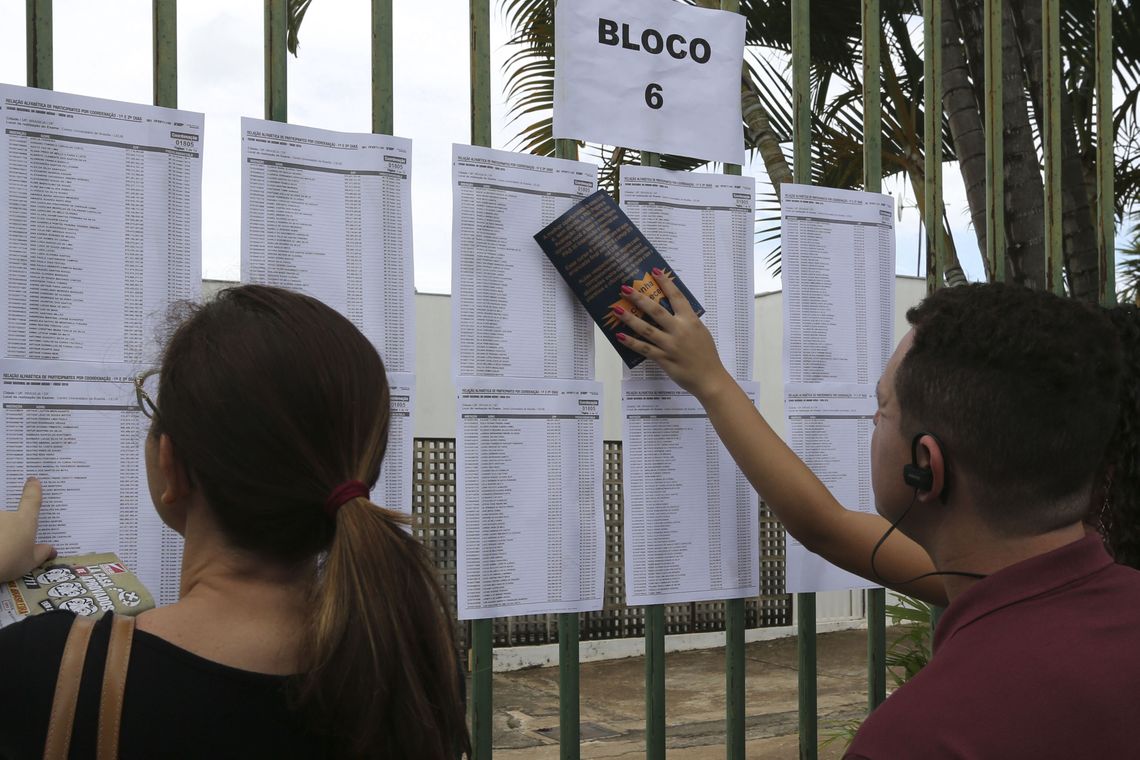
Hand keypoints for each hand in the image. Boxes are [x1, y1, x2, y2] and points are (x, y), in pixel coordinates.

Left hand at [0, 478, 55, 582]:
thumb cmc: (8, 562)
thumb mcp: (29, 562)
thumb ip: (41, 553)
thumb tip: (52, 550)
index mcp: (25, 519)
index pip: (32, 498)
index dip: (33, 488)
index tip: (33, 480)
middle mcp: (7, 513)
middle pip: (8, 501)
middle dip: (9, 499)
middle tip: (10, 499)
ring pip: (0, 510)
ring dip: (3, 515)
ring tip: (4, 528)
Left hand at [612, 269, 734, 400]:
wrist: (709, 378)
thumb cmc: (706, 354)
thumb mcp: (701, 332)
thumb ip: (687, 321)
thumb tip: (671, 311)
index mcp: (691, 321)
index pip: (677, 297)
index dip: (666, 283)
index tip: (655, 271)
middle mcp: (679, 330)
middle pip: (656, 311)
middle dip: (639, 298)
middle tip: (625, 289)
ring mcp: (670, 345)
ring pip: (646, 329)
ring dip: (630, 319)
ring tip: (617, 310)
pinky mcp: (664, 359)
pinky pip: (644, 349)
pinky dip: (631, 342)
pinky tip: (620, 336)